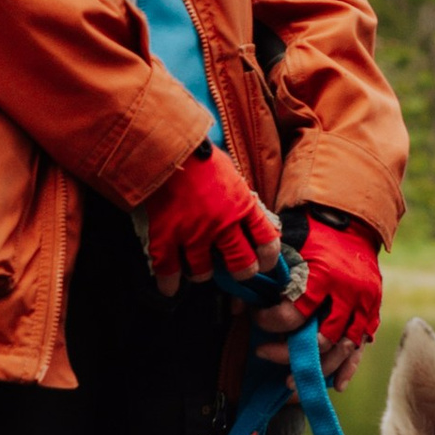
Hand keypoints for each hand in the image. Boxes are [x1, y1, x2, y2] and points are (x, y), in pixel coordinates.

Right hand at [138, 145, 284, 299]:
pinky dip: (169, 282)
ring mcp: (194, 233)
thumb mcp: (232, 175)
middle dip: (242, 272)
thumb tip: (248, 219)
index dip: (268, 257)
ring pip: (204, 272)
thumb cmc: (200, 156)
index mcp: (243, 205)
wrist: (167, 146)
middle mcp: (223, 224)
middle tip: (237, 271)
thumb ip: (240, 200)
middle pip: (242, 265)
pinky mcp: (167, 235)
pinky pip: (168, 270)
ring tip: (199, 267)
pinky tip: (170, 288)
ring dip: (202, 273)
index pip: (267, 240)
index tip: (264, 261)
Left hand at [255, 206, 381, 387]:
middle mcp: (348, 294)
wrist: (350, 219)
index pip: (293, 315)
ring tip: (290, 380)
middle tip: (264, 354)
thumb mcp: (285, 245)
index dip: (269, 323)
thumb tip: (236, 308)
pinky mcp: (373, 310)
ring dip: (317, 369)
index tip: (255, 319)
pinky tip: (336, 385)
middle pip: (320, 340)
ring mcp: (364, 304)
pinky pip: (362, 346)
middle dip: (289, 353)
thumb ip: (262, 274)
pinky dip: (350, 367)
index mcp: (325, 276)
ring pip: (342, 349)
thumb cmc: (312, 231)